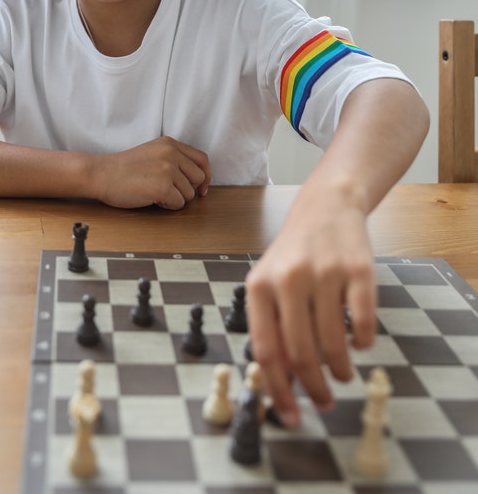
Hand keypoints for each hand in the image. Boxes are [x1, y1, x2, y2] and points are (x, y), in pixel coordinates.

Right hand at [96, 136, 210, 208]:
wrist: (102, 174)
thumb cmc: (123, 168)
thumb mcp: (152, 153)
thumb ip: (173, 159)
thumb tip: (197, 179)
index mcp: (170, 143)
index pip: (202, 159)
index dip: (205, 176)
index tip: (202, 188)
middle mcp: (172, 153)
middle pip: (198, 178)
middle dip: (187, 189)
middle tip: (170, 192)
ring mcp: (168, 169)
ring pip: (189, 194)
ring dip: (175, 198)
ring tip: (155, 192)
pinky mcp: (163, 187)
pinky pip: (178, 204)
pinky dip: (167, 206)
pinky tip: (152, 199)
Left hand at [245, 192, 376, 425]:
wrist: (326, 206)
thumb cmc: (295, 254)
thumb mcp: (270, 283)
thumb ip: (272, 326)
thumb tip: (281, 382)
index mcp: (260, 285)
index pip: (266, 351)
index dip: (278, 390)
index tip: (290, 416)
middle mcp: (290, 278)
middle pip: (302, 354)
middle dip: (314, 389)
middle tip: (324, 402)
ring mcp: (325, 273)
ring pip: (334, 344)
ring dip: (341, 371)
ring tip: (343, 375)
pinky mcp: (359, 270)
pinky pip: (364, 324)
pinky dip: (364, 344)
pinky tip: (360, 344)